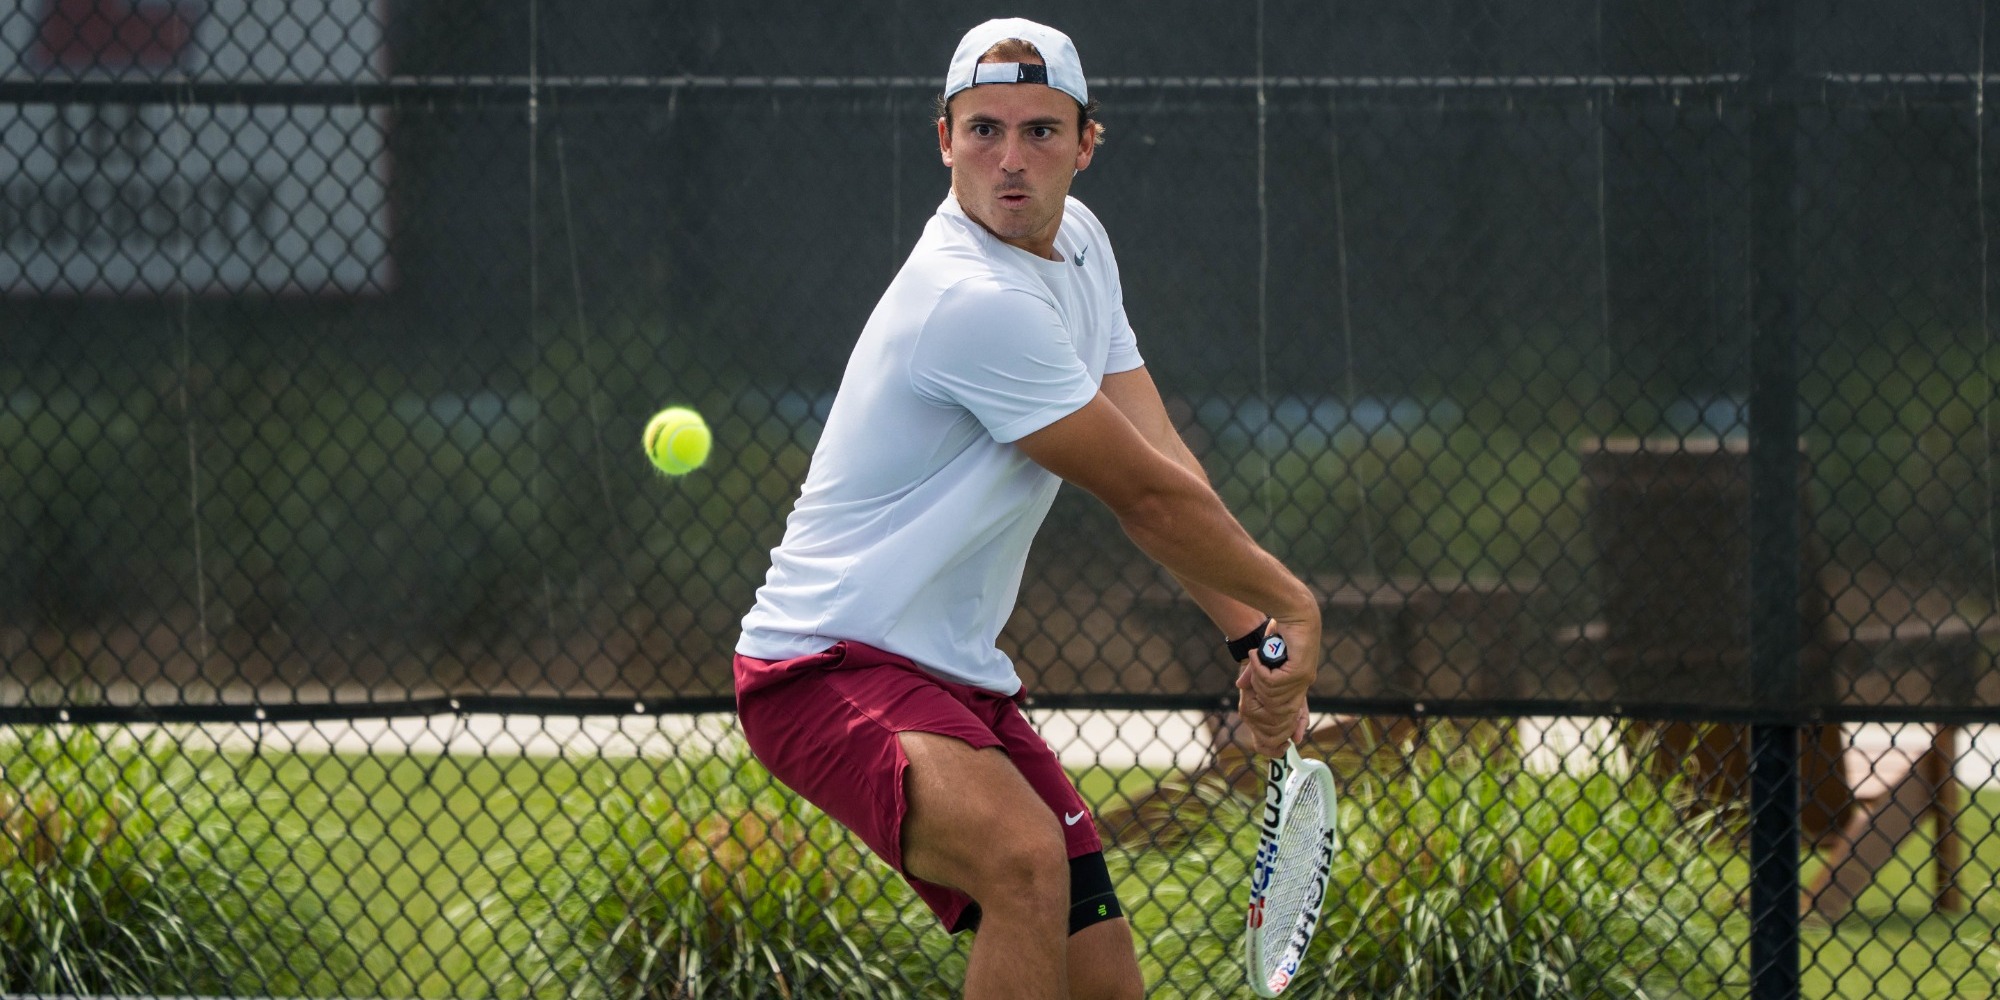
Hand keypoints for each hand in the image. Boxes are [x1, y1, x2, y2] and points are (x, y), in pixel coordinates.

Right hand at [1233, 616, 1317, 756]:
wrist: (1293, 611)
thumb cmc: (1279, 631)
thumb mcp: (1263, 657)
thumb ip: (1254, 675)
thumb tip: (1242, 688)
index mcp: (1296, 683)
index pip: (1295, 713)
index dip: (1289, 730)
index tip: (1286, 746)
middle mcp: (1303, 684)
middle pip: (1278, 714)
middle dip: (1261, 702)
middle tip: (1249, 687)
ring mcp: (1303, 679)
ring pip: (1272, 698)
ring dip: (1259, 680)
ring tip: (1256, 659)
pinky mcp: (1301, 671)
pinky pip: (1273, 684)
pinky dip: (1261, 671)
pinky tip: (1258, 656)